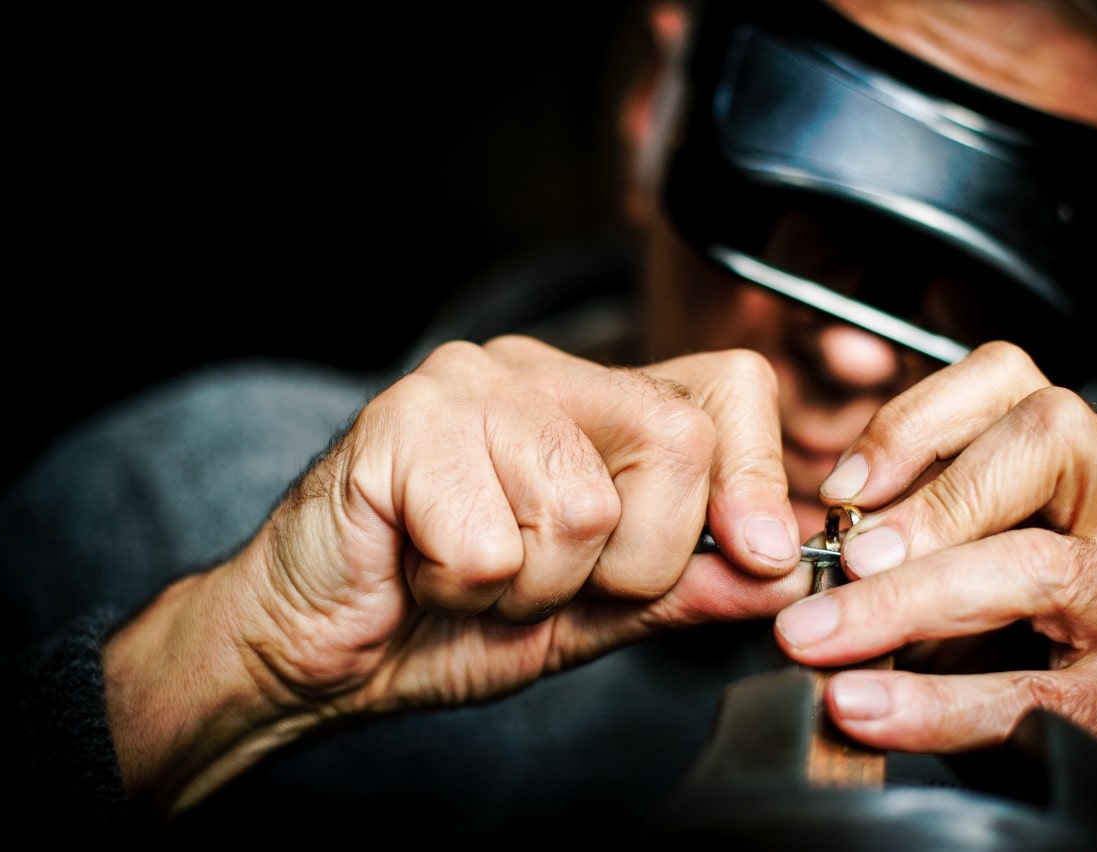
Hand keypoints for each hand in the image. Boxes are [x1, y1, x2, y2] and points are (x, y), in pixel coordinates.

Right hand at [105, 335, 811, 813]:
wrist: (311, 642)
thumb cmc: (445, 617)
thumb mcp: (592, 613)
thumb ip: (685, 588)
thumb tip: (785, 572)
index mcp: (594, 401)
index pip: (729, 389)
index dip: (757, 477)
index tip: (754, 556)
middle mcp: (538, 370)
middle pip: (675, 444)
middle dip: (630, 563)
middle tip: (544, 580)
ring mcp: (466, 384)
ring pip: (584, 506)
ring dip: (533, 587)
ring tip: (473, 576)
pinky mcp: (400, 422)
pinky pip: (491, 544)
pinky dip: (464, 592)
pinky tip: (422, 571)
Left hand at [773, 341, 1096, 829]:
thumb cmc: (1035, 652)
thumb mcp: (970, 573)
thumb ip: (905, 546)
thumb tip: (801, 552)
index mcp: (1081, 474)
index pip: (1011, 381)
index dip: (916, 420)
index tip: (842, 487)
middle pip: (1052, 443)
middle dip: (932, 500)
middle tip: (846, 560)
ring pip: (1046, 566)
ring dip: (911, 598)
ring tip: (825, 636)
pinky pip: (1034, 696)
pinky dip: (934, 704)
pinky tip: (867, 710)